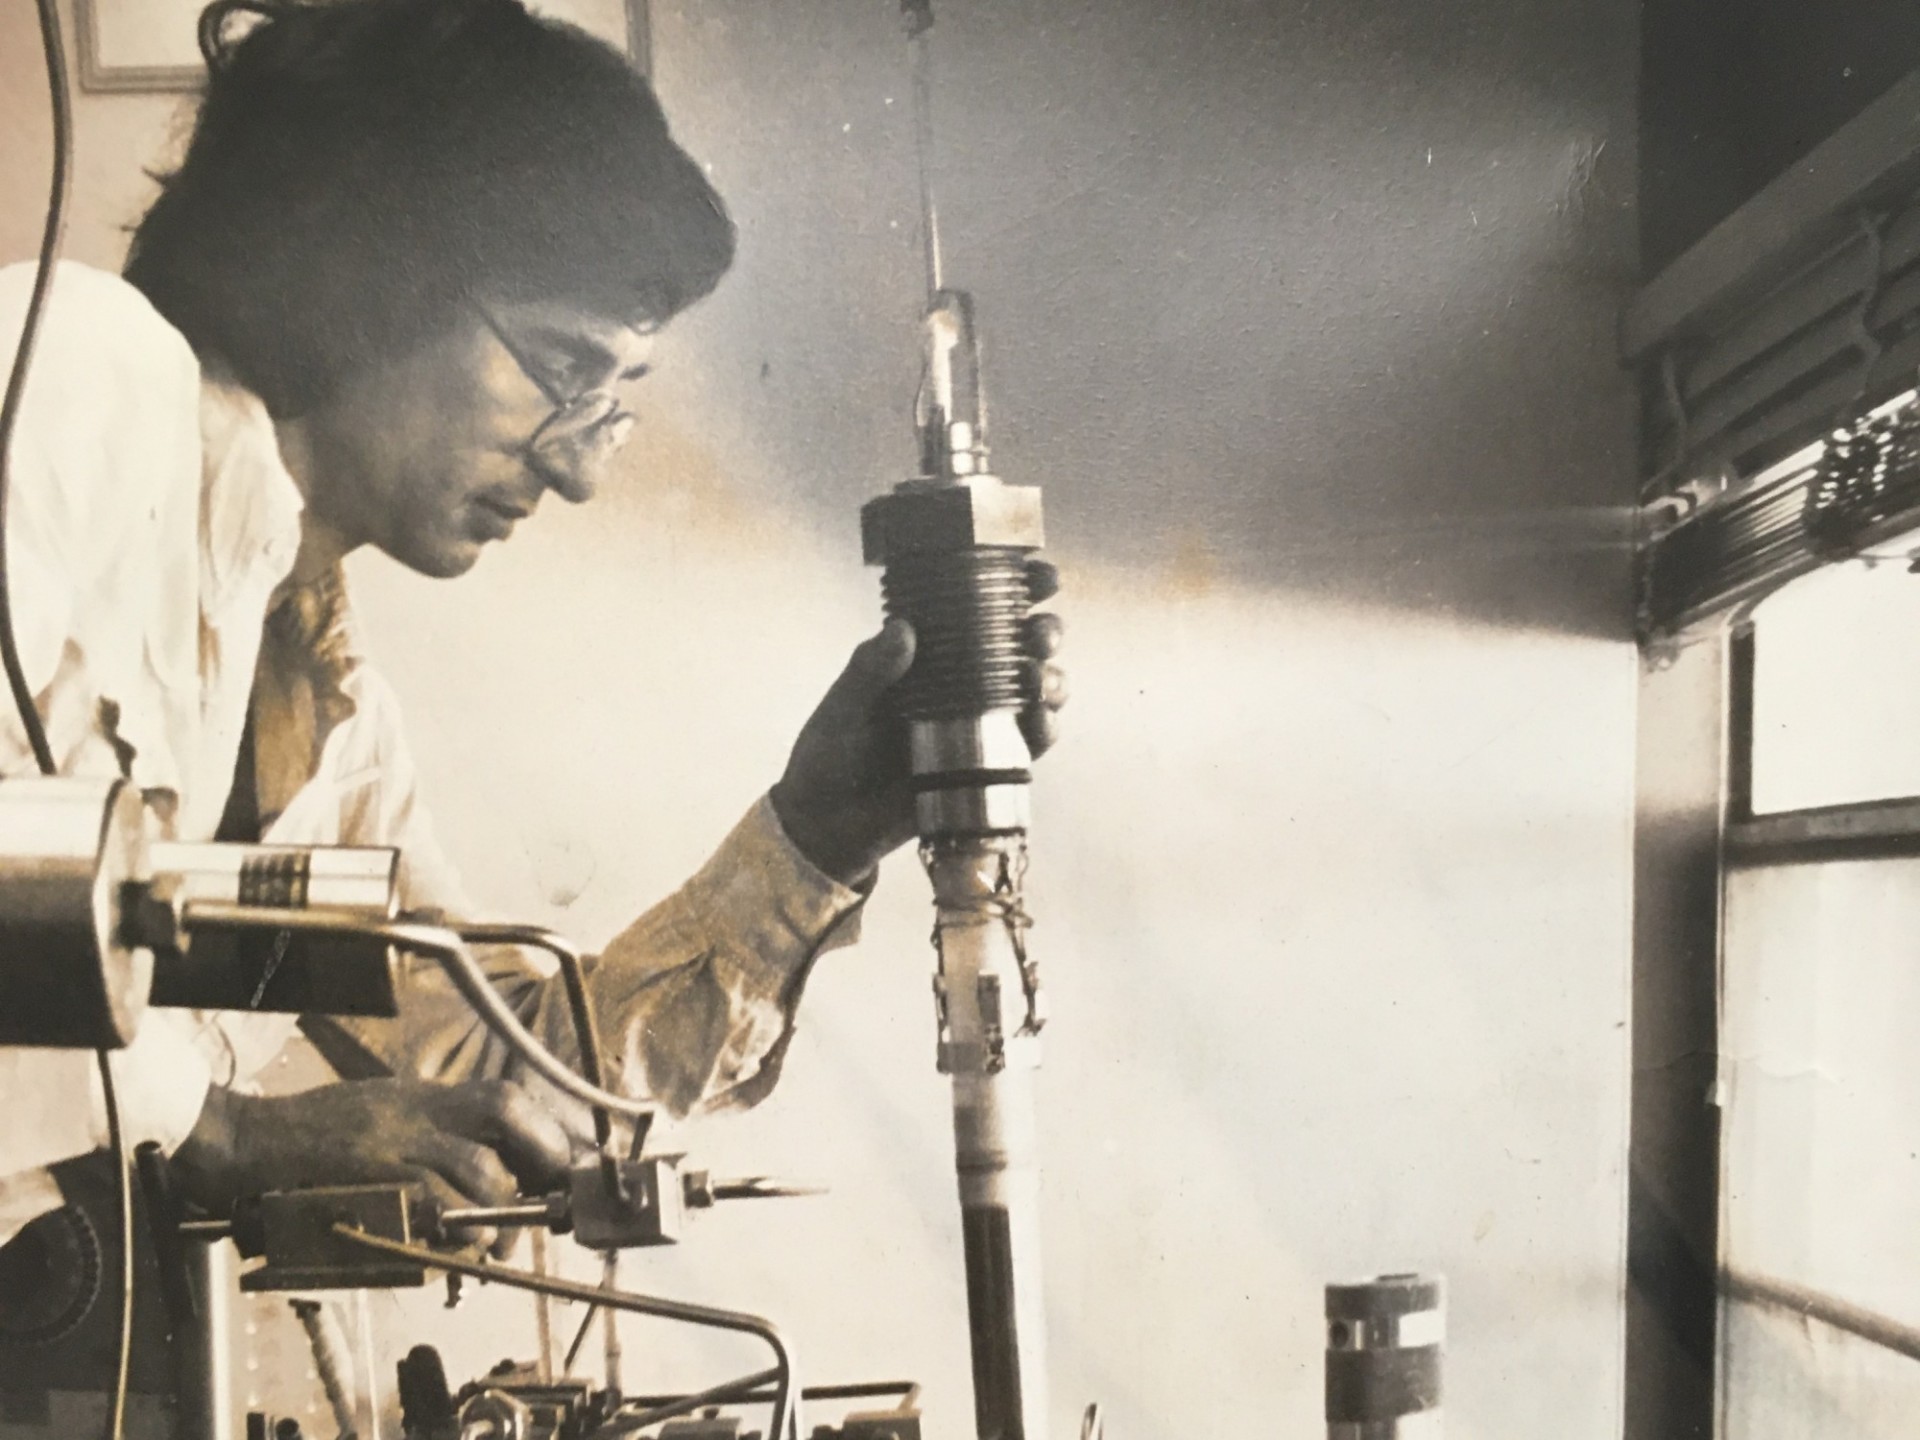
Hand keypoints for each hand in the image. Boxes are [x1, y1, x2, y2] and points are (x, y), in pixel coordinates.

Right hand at [171, 1078, 583, 1251]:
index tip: (565, 1164)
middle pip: (504, 1113)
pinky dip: (454, 1231)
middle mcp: (416, 1110)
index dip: (543, 1130)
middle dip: (539, 1157)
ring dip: (498, 1210)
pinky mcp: (369, 1181)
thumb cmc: (317, 1132)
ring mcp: (394, 1142)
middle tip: (548, 1202)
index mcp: (424, 1095)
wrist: (248, 1142)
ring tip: (495, 1241)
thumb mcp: (385, 1109)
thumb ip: (436, 1129)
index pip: (504, 1097)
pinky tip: (455, 1248)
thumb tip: (496, 1167)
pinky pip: (430, 1207)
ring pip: (477, 1168)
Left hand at [771, 557, 1066, 885]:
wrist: (829, 826)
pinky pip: (1028, 744)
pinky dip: (1044, 729)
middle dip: (1045, 631)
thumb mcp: (842, 707)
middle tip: (1043, 632)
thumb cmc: (829, 754)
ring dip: (1052, 679)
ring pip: (1035, 691)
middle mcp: (961, 683)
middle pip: (1020, 646)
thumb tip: (903, 629)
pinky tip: (1042, 721)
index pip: (977, 609)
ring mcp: (978, 724)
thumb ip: (869, 670)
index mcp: (928, 655)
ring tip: (1043, 680)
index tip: (1039, 574)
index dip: (1015, 587)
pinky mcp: (987, 766)